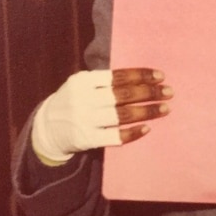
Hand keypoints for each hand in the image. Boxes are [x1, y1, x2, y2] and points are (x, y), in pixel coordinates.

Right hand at [31, 68, 171, 163]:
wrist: (47, 128)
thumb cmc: (74, 100)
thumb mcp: (81, 84)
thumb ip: (104, 81)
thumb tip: (143, 78)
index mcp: (83, 80)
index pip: (118, 76)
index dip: (141, 75)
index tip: (161, 76)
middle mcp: (83, 99)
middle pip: (123, 94)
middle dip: (149, 92)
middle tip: (169, 92)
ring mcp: (84, 120)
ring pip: (122, 115)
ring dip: (147, 111)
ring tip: (165, 108)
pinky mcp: (87, 139)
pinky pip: (115, 136)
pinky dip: (133, 132)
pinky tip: (147, 128)